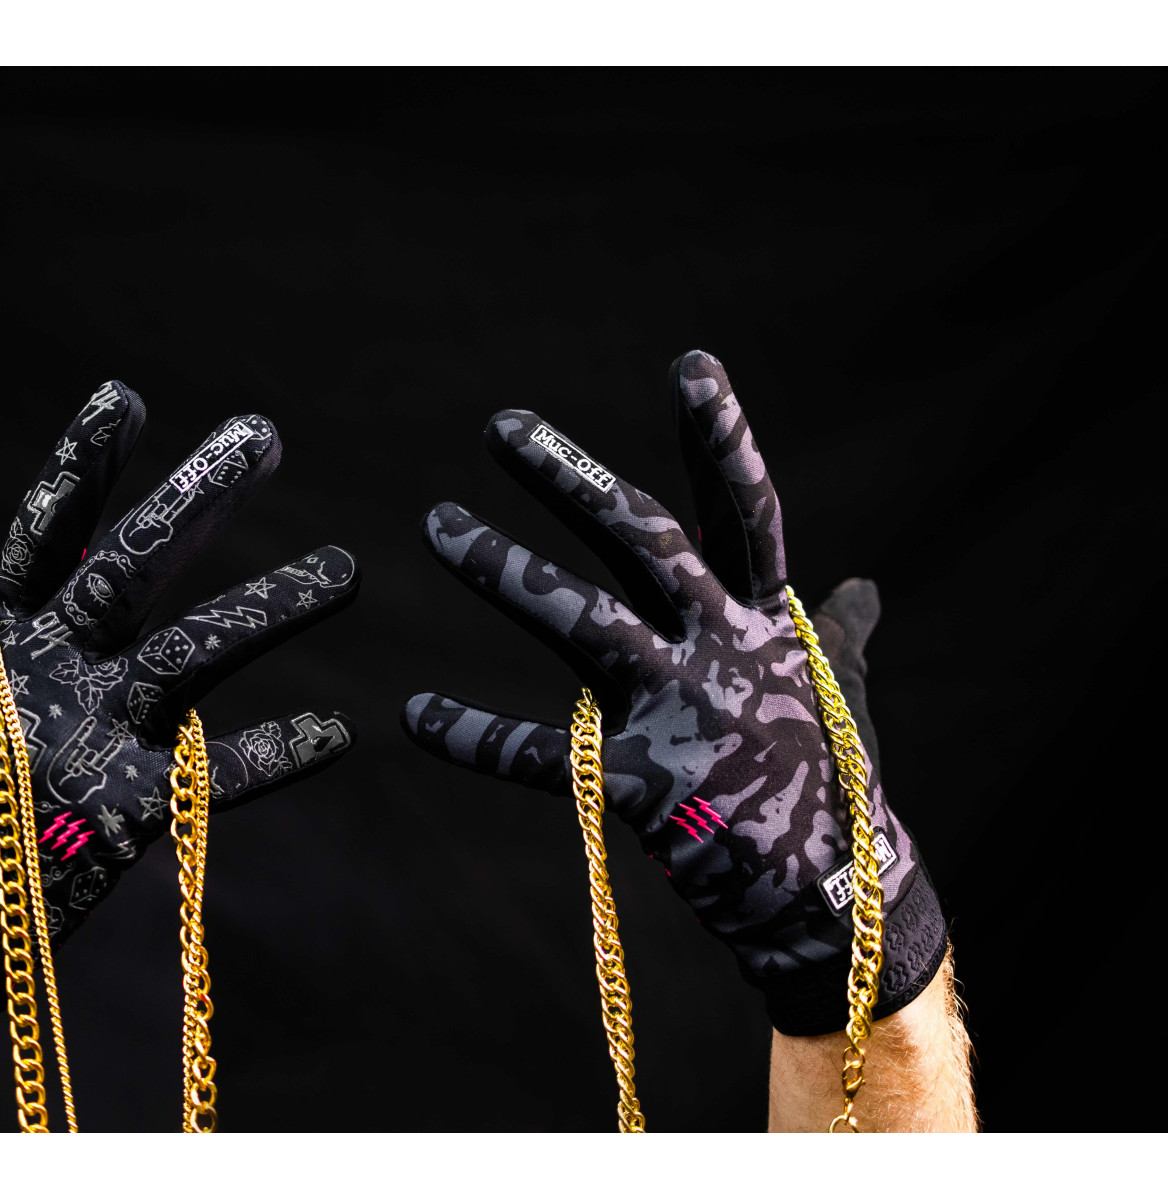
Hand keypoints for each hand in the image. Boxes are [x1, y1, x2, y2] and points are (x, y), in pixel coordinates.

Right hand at [0, 382, 359, 1063]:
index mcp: (4, 644)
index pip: (45, 536)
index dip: (82, 466)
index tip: (126, 397)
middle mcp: (46, 676)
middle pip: (130, 568)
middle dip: (199, 498)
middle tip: (263, 436)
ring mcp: (88, 741)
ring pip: (192, 654)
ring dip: (273, 605)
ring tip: (348, 569)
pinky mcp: (124, 814)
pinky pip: (219, 776)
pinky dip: (279, 752)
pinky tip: (337, 731)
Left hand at [402, 351, 945, 1033]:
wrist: (836, 903)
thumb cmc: (833, 784)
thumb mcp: (839, 691)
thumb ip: (837, 630)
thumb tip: (864, 585)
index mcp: (766, 621)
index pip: (743, 512)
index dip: (721, 437)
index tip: (689, 363)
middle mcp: (723, 650)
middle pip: (643, 541)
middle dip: (572, 478)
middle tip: (500, 426)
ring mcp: (682, 715)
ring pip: (580, 622)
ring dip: (503, 569)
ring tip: (436, 524)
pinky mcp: (641, 787)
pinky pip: (537, 756)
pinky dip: (472, 734)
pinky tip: (412, 713)